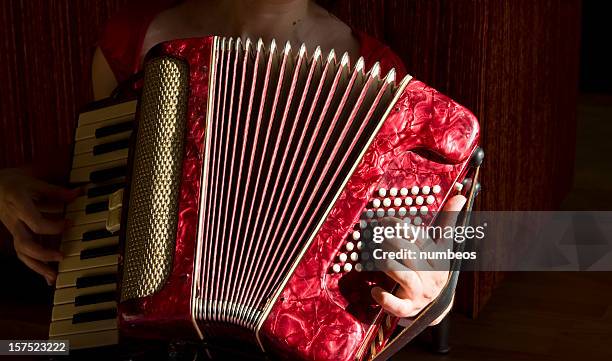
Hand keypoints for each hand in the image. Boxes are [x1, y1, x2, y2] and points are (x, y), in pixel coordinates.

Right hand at [0, 168, 79, 284]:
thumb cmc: (11, 182)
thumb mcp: (33, 181)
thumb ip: (55, 190)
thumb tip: (77, 193)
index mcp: (18, 206)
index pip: (36, 224)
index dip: (54, 227)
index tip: (70, 224)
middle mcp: (14, 221)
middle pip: (24, 244)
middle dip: (43, 254)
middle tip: (61, 256)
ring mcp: (13, 231)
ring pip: (21, 253)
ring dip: (38, 266)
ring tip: (53, 277)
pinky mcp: (15, 236)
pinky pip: (22, 253)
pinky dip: (35, 265)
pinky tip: (47, 275)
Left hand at [371, 195, 466, 324]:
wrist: (436, 305)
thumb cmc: (434, 267)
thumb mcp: (442, 246)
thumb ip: (448, 221)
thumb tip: (461, 195)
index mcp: (438, 256)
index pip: (418, 237)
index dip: (399, 227)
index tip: (384, 221)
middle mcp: (431, 274)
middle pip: (407, 253)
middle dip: (389, 242)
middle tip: (376, 236)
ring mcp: (420, 292)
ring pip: (402, 274)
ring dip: (386, 263)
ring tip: (377, 256)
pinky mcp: (409, 308)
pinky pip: (398, 305)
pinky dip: (385, 298)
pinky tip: (375, 290)